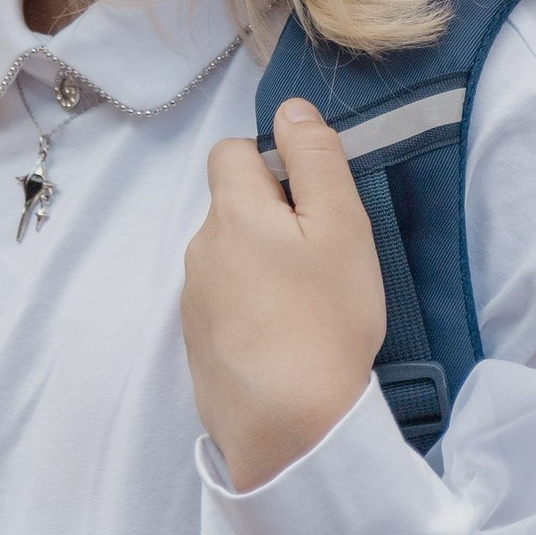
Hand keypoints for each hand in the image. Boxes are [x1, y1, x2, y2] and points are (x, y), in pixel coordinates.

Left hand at [181, 96, 386, 491]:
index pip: (232, 152)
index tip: (313, 206)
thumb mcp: (341, 226)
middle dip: (272, 218)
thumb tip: (290, 109)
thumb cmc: (325, 318)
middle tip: (322, 260)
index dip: (273, 164)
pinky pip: (226, 302)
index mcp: (231, 211)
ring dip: (262, 264)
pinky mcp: (198, 343)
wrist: (288, 425)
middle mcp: (200, 248)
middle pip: (233, 207)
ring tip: (307, 305)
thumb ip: (315, 158)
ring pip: (229, 256)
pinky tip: (284, 338)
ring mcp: (194, 299)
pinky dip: (252, 307)